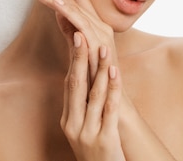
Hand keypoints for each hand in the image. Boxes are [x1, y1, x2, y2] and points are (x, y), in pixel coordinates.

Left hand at [23, 0, 117, 79]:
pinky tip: (55, 6)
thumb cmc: (96, 76)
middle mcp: (101, 25)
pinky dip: (68, 15)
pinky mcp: (98, 44)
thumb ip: (71, 31)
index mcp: (96, 25)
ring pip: (75, 9)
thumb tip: (58, 14)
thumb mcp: (80, 49)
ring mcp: (101, 33)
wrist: (112, 98)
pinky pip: (81, 25)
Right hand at [62, 32, 124, 160]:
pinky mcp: (105, 140)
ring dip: (98, 69)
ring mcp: (88, 133)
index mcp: (67, 121)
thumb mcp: (83, 129)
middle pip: (75, 86)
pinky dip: (111, 89)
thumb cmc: (97, 152)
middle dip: (79, 58)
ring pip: (93, 95)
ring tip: (103, 48)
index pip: (69, 85)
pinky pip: (108, 109)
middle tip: (80, 34)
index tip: (75, 38)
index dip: (72, 61)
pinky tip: (115, 72)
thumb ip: (82, 106)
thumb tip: (82, 78)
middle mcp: (74, 126)